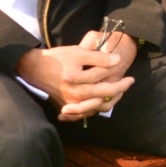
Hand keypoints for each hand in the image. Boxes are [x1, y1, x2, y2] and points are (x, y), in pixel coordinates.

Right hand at [17, 42, 133, 121]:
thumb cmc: (57, 59)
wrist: (35, 68)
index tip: (131, 77)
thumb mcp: (78, 53)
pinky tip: (101, 100)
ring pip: (95, 109)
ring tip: (117, 92)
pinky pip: (84, 113)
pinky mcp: (66, 106)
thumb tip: (117, 61)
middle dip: (118, 92)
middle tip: (128, 83)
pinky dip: (94, 108)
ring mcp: (71, 105)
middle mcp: (76, 99)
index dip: (122, 84)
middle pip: (104, 101)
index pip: (108, 89)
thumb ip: (98, 58)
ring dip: (108, 101)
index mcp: (81, 87)